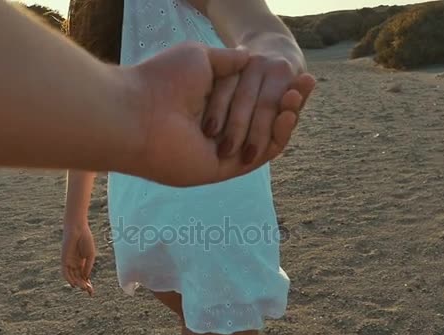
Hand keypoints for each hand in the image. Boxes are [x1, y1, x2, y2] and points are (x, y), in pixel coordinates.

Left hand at [61, 223, 94, 295]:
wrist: (78, 229)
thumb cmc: (85, 240)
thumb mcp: (90, 256)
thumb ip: (88, 267)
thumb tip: (86, 278)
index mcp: (82, 262)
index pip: (84, 276)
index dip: (88, 285)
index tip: (91, 293)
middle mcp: (75, 264)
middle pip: (78, 278)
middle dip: (83, 285)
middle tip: (89, 291)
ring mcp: (69, 262)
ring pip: (72, 277)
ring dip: (77, 283)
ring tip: (83, 287)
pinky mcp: (64, 260)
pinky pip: (65, 272)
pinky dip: (69, 278)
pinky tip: (74, 284)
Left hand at [123, 42, 301, 186]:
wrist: (137, 111)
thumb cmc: (162, 80)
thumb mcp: (201, 58)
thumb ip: (229, 62)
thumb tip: (250, 57)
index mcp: (209, 105)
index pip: (252, 99)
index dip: (276, 88)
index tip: (297, 72)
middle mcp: (216, 129)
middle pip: (262, 120)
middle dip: (287, 102)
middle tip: (307, 83)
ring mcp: (219, 151)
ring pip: (263, 139)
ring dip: (285, 119)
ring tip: (299, 96)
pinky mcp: (221, 170)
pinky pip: (257, 157)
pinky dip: (276, 137)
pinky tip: (287, 114)